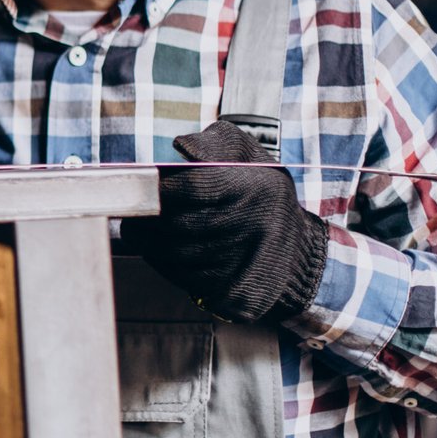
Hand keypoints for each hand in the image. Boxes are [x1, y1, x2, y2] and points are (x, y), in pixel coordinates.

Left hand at [122, 120, 327, 322]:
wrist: (296, 250)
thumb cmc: (261, 194)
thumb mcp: (249, 156)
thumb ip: (216, 143)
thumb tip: (182, 147)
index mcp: (256, 188)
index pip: (192, 187)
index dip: (163, 189)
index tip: (150, 188)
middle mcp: (254, 227)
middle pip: (176, 224)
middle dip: (150, 219)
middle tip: (140, 213)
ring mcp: (246, 262)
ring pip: (174, 255)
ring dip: (155, 244)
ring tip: (155, 233)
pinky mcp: (236, 295)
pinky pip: (184, 280)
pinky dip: (170, 268)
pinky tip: (175, 255)